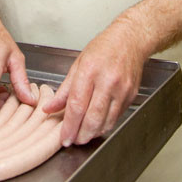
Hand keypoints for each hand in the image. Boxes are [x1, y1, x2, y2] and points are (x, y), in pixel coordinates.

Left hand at [43, 25, 145, 145]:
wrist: (130, 40)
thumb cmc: (103, 48)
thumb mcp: (78, 64)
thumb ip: (64, 89)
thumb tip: (50, 108)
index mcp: (89, 71)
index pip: (77, 105)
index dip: (69, 125)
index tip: (64, 137)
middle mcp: (107, 81)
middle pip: (92, 118)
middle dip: (81, 135)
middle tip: (73, 141)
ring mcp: (121, 90)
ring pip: (106, 122)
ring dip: (93, 133)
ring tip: (83, 136)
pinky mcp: (131, 96)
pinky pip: (116, 117)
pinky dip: (105, 126)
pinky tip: (96, 126)